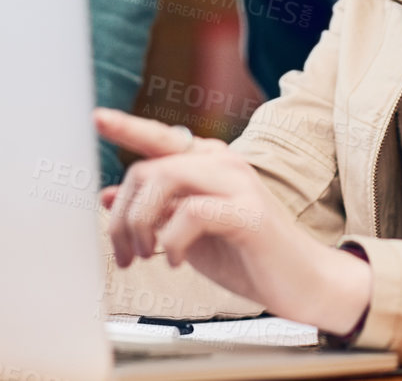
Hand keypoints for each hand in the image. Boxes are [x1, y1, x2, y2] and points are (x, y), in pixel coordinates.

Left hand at [94, 107, 370, 336]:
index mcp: (210, 163)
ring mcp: (238, 182)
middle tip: (125, 253)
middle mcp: (224, 162)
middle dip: (124, 216)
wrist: (304, 284)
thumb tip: (109, 198)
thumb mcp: (189, 234)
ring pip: (165, 179)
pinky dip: (171, 240)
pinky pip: (191, 212)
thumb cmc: (248, 256)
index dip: (127, 127)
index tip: (96, 118)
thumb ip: (156, 212)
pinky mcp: (248, 211)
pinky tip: (175, 261)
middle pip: (149, 167)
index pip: (161, 137)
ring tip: (146, 256)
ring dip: (141, 225)